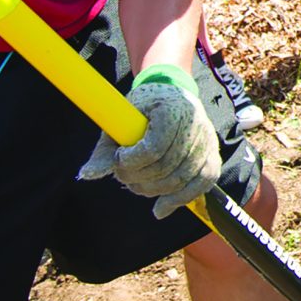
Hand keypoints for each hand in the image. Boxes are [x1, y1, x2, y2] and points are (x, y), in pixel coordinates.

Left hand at [76, 63, 219, 217]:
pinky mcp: (213, 153)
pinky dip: (180, 199)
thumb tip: (87, 175)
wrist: (171, 91)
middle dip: (139, 178)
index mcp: (171, 109)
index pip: (153, 148)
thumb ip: (105, 150)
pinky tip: (160, 209)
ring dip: (154, 190)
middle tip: (123, 175)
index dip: (132, 161)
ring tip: (136, 186)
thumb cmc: (141, 106)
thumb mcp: (119, 120)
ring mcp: (207, 139)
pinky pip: (202, 182)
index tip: (119, 159)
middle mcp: (194, 123)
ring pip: (182, 179)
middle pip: (167, 167)